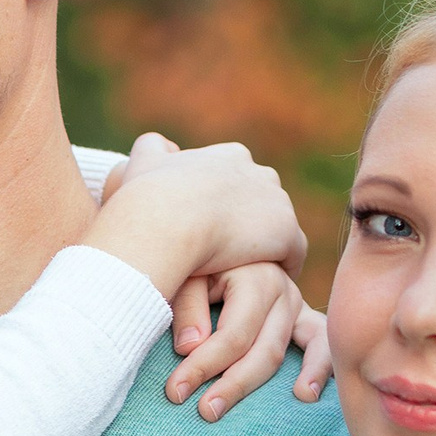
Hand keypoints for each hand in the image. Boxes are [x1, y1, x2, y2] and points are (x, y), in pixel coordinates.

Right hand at [84, 133, 305, 300]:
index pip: (239, 180)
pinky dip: (279, 269)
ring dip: (265, 249)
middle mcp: (260, 172)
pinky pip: (291, 255)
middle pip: (262, 203)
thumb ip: (154, 149)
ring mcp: (276, 202)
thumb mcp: (144, 160)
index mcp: (230, 156)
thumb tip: (163, 147)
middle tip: (229, 256)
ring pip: (277, 229)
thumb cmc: (148, 196)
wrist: (165, 220)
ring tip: (247, 276)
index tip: (212, 230)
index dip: (226, 207)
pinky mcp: (286, 233)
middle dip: (250, 225)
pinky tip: (261, 289)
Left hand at [165, 264, 305, 420]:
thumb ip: (187, 307)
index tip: (175, 392)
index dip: (204, 366)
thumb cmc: (196, 261)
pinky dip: (320, 369)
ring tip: (279, 402)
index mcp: (256, 277)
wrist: (220, 241)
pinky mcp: (304, 317)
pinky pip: (320, 344)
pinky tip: (307, 395)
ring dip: (273, 383)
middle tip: (205, 412)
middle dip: (232, 385)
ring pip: (287, 352)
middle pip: (262, 350)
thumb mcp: (187, 273)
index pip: (233, 335)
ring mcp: (297, 304)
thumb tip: (190, 348)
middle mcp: (282, 290)